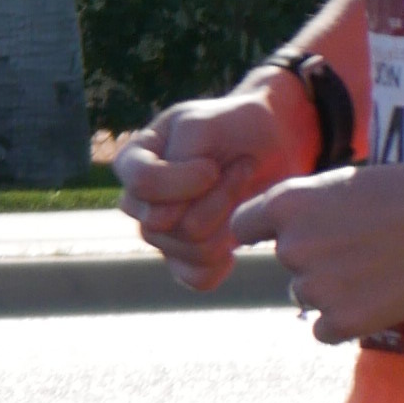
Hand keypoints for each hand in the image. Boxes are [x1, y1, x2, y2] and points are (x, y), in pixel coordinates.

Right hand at [113, 79, 306, 292]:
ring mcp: (163, 233)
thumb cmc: (233, 124)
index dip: (181, 181)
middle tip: (242, 167)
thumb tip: (161, 222)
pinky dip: (224, 262)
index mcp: (133, 161)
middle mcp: (141, 201)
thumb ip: (177, 162)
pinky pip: (197, 278)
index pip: (141, 184)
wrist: (271, 141)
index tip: (213, 166)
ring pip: (190, 249)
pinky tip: (237, 235)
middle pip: (162, 225)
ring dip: (229, 219)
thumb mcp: (204, 124)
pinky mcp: (189, 257)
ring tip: (245, 188)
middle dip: (214, 199)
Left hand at [228, 156, 403, 345]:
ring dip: (335, 290)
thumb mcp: (342, 184)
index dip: (264, 232)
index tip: (285, 235)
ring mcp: (316, 287)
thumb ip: (305, 210)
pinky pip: (325, 330)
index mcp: (287, 204)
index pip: (243, 227)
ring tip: (380, 269)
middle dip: (316, 260)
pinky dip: (346, 321)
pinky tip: (379, 297)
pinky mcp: (342, 322)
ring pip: (308, 297)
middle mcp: (292, 247)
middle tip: (364, 248)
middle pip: (288, 265)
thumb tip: (282, 236)